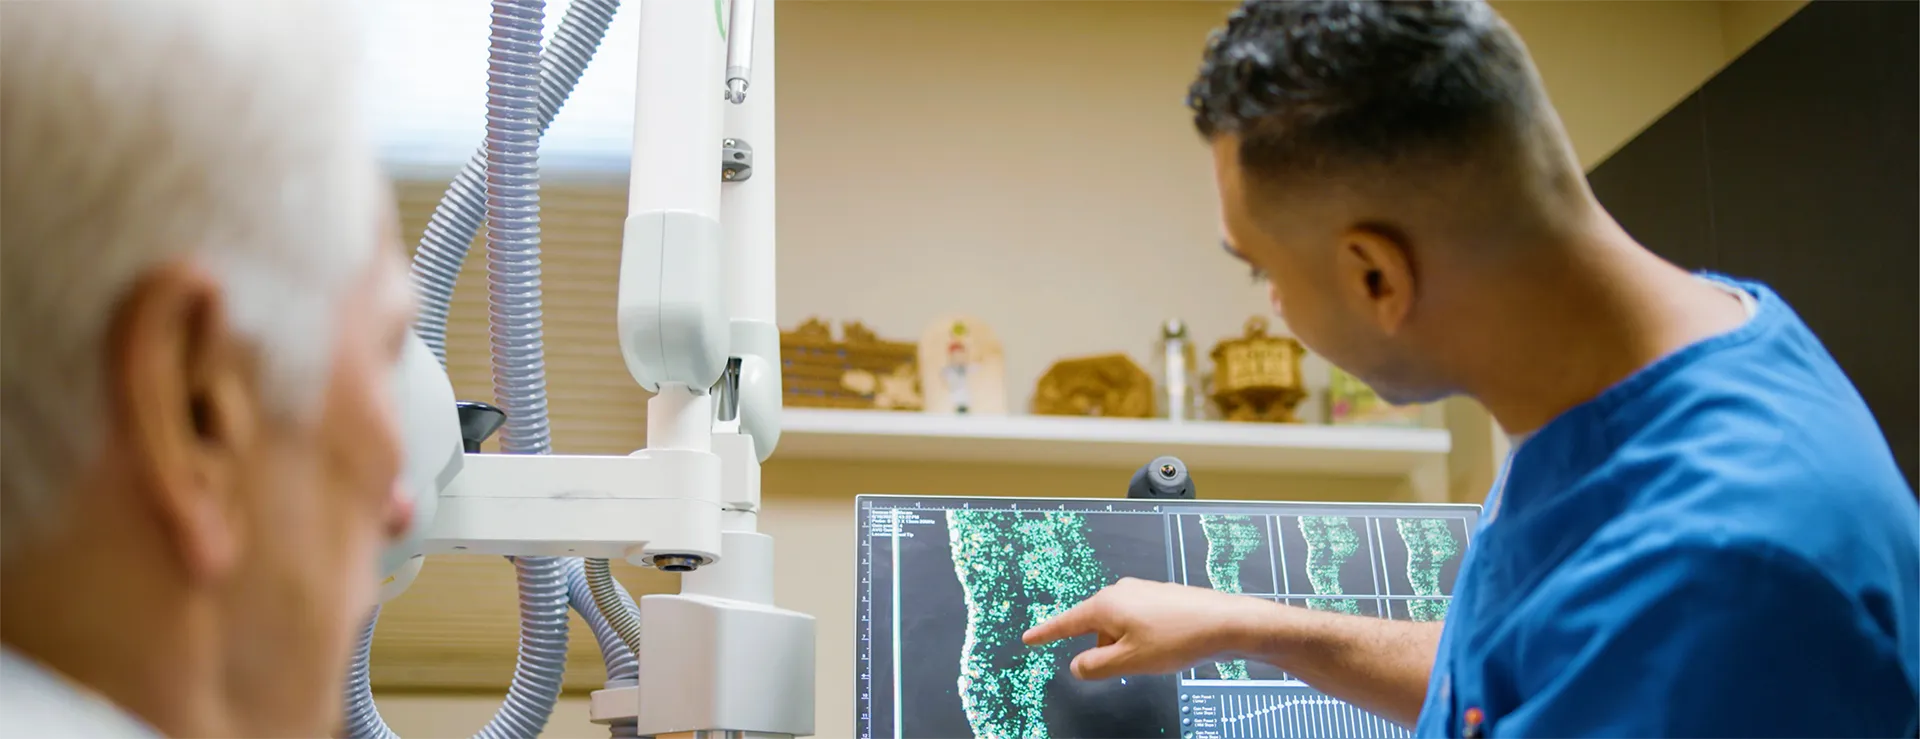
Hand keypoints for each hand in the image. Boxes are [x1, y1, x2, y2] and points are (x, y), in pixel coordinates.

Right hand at [1021, 577, 1275, 679]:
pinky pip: (1138, 622)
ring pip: (1119, 626)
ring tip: (1155, 657)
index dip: (1046, 633)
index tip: (1027, 639)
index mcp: (1106, 604)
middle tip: (1129, 665)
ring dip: (1126, 646)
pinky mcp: (1161, 598)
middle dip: (1104, 649)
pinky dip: (1142, 638)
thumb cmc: (1176, 639)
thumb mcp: (1129, 661)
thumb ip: (1095, 666)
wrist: (1225, 622)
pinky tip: (1165, 647)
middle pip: (1095, 627)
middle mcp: (1120, 592)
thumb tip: (1077, 665)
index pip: (1066, 622)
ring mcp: (1142, 592)